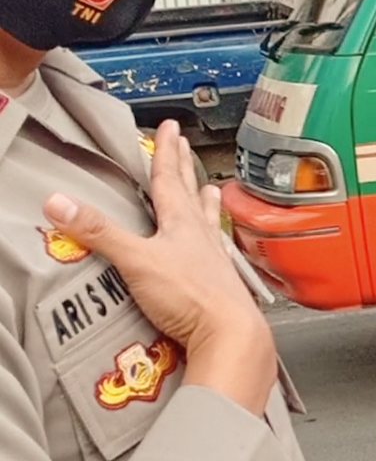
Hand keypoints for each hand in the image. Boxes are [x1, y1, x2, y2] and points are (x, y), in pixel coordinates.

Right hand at [42, 119, 275, 414]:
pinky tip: (218, 246)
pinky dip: (213, 241)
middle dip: (184, 168)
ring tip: (210, 189)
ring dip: (205, 203)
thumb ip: (100, 233)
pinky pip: (215, 253)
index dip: (166, 152)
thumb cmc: (190, 296)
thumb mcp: (136, 260)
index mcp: (181, 223)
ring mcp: (214, 259)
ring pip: (208, 222)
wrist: (229, 333)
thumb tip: (60, 203)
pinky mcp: (220, 283)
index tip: (170, 128)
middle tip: (185, 145)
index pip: (170, 180)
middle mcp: (201, 236)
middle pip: (190, 194)